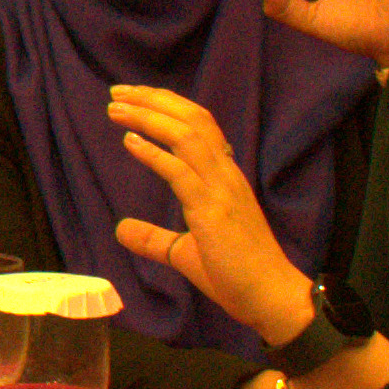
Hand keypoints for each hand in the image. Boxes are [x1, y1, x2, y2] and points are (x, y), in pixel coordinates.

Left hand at [100, 85, 309, 347]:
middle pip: (192, 119)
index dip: (168, 106)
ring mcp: (222, 189)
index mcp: (225, 177)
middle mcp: (226, 174)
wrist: (270, 296)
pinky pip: (181, 172)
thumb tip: (121, 229)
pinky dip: (154, 152)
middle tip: (118, 92)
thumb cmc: (235, 276)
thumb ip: (155, 238)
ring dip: (150, 117)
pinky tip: (130, 141)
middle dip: (153, 100)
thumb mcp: (185, 252)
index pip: (200, 125)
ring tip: (117, 108)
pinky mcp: (213, 210)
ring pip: (187, 136)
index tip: (136, 96)